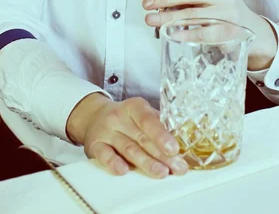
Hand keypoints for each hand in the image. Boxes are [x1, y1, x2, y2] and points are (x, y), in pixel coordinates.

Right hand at [66, 93, 187, 178]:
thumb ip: (159, 125)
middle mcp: (119, 117)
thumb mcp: (141, 115)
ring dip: (146, 163)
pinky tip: (124, 170)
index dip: (162, 135)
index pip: (148, 120)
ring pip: (128, 149)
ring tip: (162, 172)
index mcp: (134, 107)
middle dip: (161, 155)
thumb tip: (183, 141)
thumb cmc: (127, 119)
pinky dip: (114, 163)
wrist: (96, 117)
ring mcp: (106, 131)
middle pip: (142, 138)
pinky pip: (105, 155)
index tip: (174, 148)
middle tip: (177, 167)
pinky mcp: (95, 145)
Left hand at [139, 0, 277, 70]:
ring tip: (152, 20)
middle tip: (147, 5)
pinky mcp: (230, 32)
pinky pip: (204, 33)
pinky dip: (185, 33)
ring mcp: (228, 14)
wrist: (254, 30)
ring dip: (169, 17)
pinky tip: (171, 34)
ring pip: (193, 14)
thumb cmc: (225, 12)